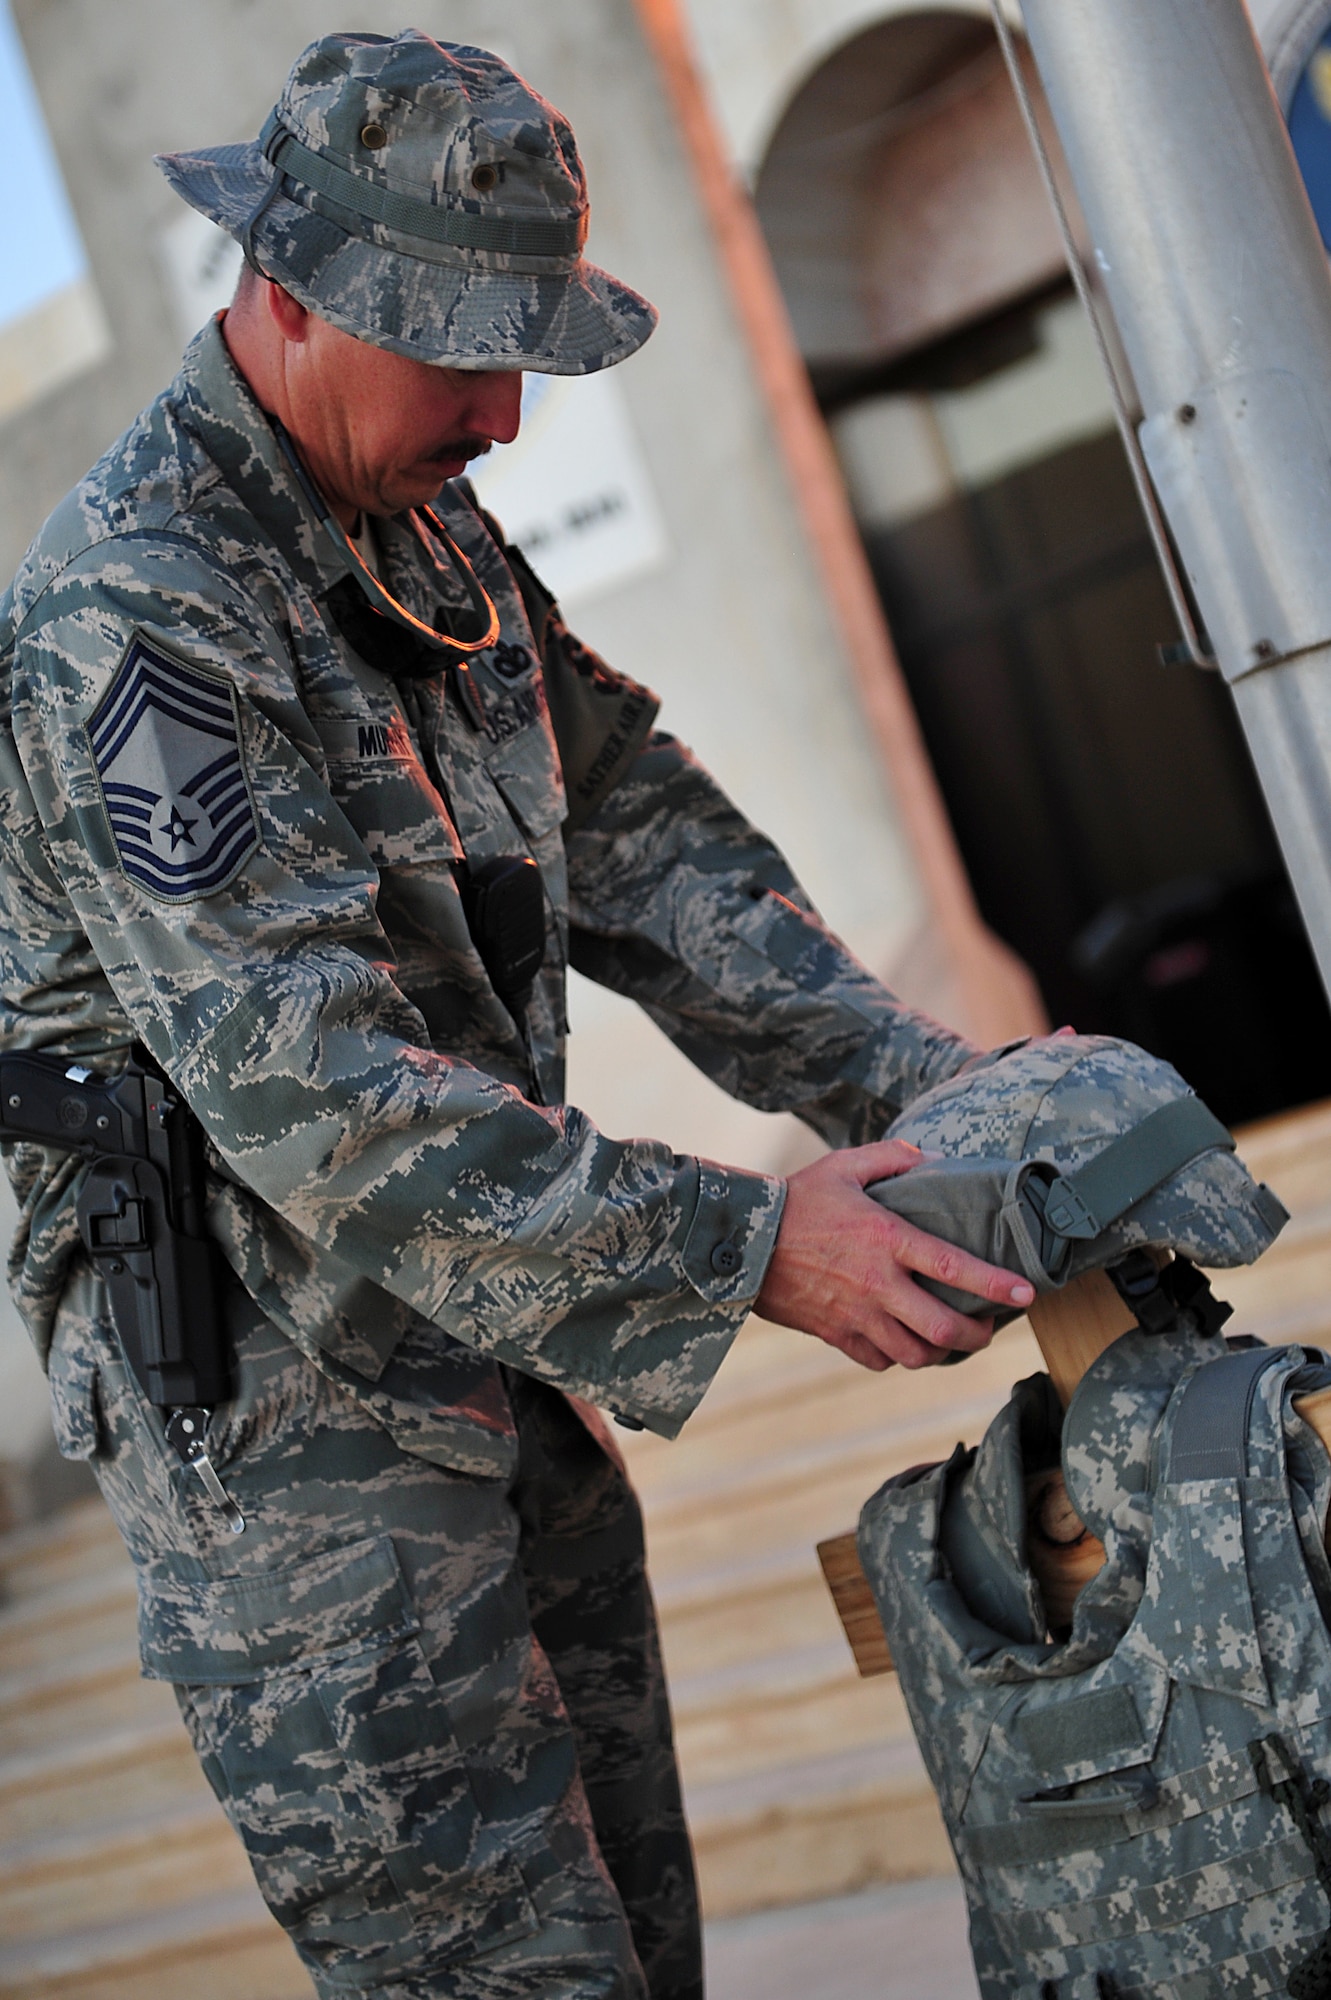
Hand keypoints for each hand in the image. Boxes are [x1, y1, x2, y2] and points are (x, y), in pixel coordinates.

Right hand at [755, 1139, 1034, 1371]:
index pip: (955, 1268)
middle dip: (977, 1336)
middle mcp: (878, 1283)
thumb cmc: (796, 1199)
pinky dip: (896, 1357)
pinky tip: (901, 1341)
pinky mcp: (835, 1334)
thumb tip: (931, 1159)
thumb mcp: (845, 1165)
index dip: (996, 1285)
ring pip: (914, 1355)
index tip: (1026, 1295)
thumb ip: (893, 1157)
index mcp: (887, 1239)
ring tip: (947, 1340)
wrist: (741, 1241)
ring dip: (939, 1352)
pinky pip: (878, 1360)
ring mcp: (856, 1315)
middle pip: (943, 1329)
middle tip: (986, 1328)